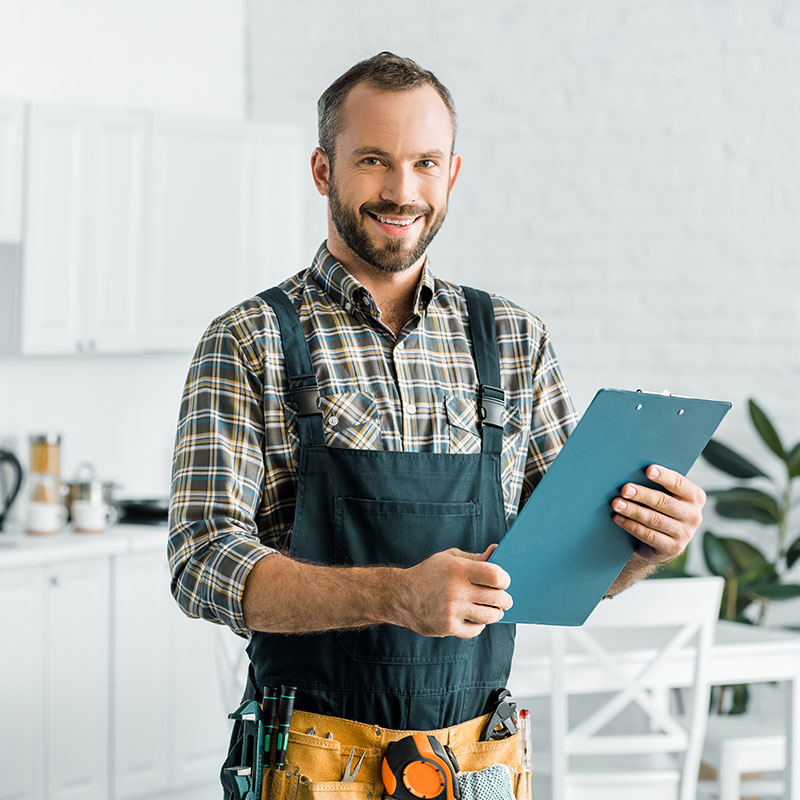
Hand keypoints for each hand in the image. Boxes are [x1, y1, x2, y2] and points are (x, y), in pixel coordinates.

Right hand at [397, 545, 512, 638]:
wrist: (400, 595)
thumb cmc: (428, 574)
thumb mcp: (449, 558)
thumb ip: (474, 558)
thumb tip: (496, 552)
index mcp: (458, 569)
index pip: (496, 576)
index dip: (504, 580)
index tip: (503, 581)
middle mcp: (456, 590)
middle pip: (497, 598)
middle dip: (505, 599)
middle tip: (504, 599)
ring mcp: (452, 610)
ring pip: (490, 616)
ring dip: (495, 613)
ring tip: (491, 609)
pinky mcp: (448, 627)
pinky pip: (475, 630)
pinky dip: (479, 625)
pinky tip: (474, 618)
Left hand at [611, 465, 705, 563]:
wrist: (662, 541)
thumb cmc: (660, 509)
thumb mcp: (665, 495)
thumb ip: (657, 484)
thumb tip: (632, 470)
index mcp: (695, 496)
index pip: (679, 483)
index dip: (663, 476)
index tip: (648, 470)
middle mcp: (694, 515)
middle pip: (664, 501)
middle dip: (642, 494)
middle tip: (624, 489)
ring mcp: (685, 533)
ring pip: (654, 519)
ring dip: (632, 510)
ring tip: (616, 503)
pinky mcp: (673, 548)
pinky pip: (649, 535)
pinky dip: (631, 525)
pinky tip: (618, 518)